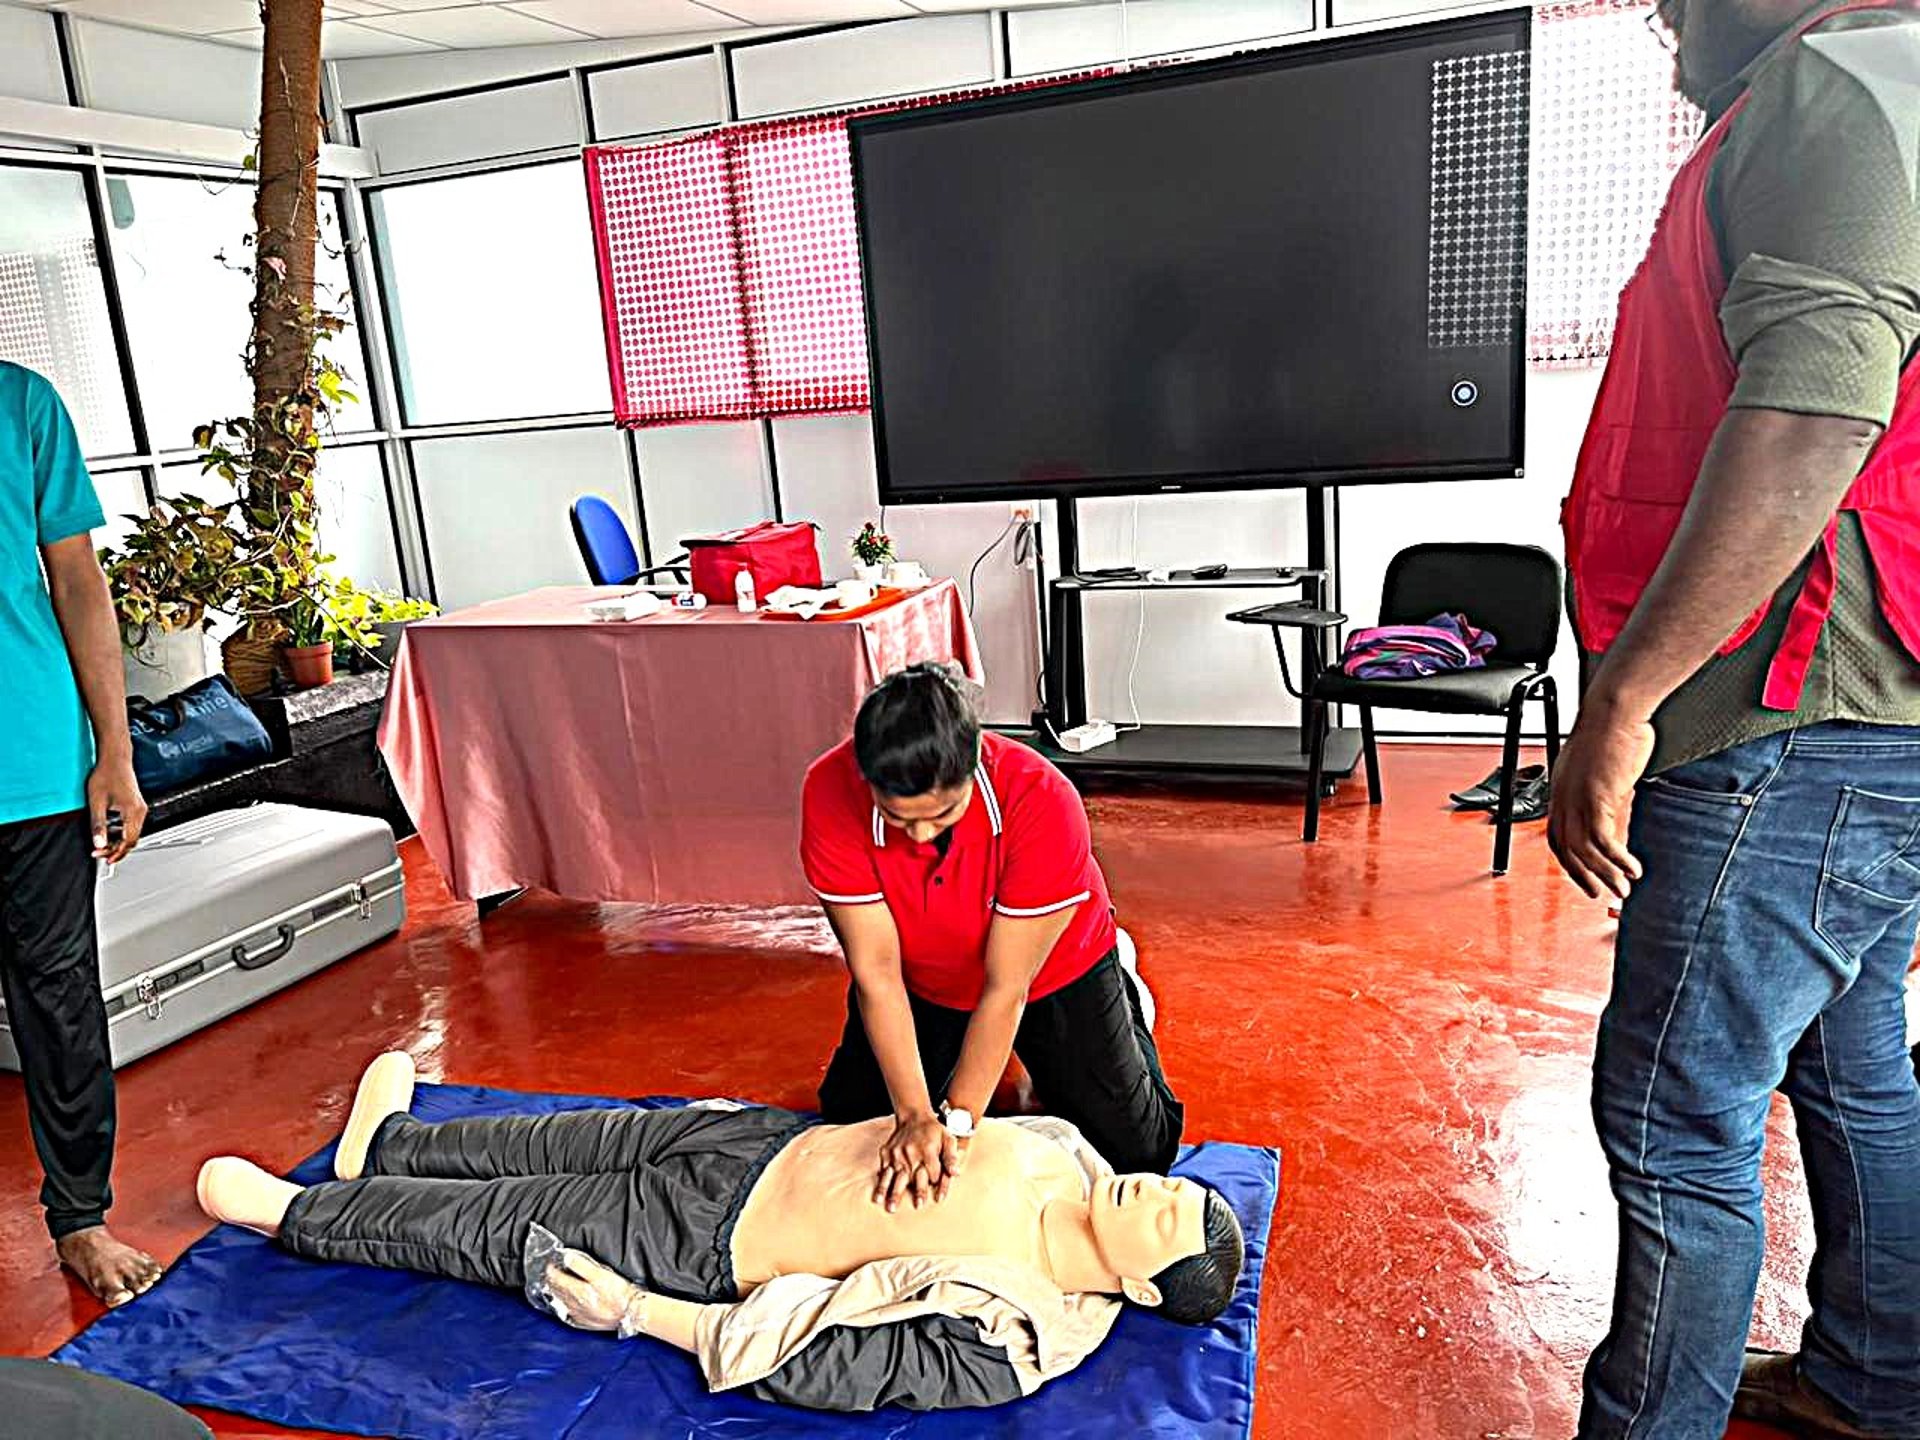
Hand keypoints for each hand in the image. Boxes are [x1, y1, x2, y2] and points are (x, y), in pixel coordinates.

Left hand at [87, 756, 146, 862]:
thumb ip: (98, 825)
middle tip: (101, 853)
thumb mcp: (97, 803)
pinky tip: (110, 832)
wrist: (115, 758)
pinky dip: (122, 833)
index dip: (114, 852)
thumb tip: (98, 843)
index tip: (101, 856)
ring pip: (133, 833)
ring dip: (119, 842)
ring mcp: (140, 808)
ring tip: (103, 845)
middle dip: (117, 850)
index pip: (128, 841)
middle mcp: (140, 811)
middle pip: (132, 839)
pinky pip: (132, 825)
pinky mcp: (137, 806)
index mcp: (133, 812)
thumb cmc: (106, 775)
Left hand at [544, 1247, 644, 1334]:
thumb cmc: (618, 1293)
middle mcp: (574, 1305)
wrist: (631, 1313)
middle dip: (552, 1282)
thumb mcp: (601, 1274)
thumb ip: (582, 1266)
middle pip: (558, 1292)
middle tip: (548, 1275)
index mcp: (577, 1291)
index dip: (552, 1271)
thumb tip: (567, 1258)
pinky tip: (566, 1308)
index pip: (558, 1279)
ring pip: (562, 1304)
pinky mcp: (587, 1323)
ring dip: (556, 1295)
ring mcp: (580, 1315)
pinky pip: (570, 1315)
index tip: (549, 1264)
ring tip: (553, 1289)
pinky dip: (565, 1309)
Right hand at [873, 1113, 961, 1210]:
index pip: (933, 1173)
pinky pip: (883, 1171)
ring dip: (892, 1193)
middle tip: (918, 1206)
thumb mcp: (948, 1139)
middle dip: (917, 1192)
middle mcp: (911, 1153)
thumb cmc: (934, 1131)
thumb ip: (951, 1157)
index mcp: (928, 1151)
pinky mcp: (887, 1153)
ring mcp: (897, 1154)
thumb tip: (956, 1174)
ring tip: (890, 1207)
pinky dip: (881, 1184)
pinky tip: (878, 1198)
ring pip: (894, 1176)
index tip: (936, 1189)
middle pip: (913, 1177)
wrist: (913, 1116)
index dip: (936, 1182)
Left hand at [1548, 700, 1654, 900]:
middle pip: (1566, 849)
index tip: (1584, 877)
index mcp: (1560, 791)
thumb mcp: (1600, 768)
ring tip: (1623, 889)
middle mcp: (1563, 798)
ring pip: (1585, 850)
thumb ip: (1600, 790)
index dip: (1569, 861)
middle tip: (1602, 894)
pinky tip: (1633, 869)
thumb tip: (1611, 805)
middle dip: (1584, 876)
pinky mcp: (1597, 797)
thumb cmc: (1611, 733)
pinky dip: (1618, 859)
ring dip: (1606, 874)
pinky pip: (1604, 840)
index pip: (1556, 837)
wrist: (1613, 711)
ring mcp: (1577, 798)